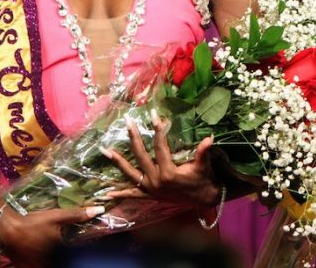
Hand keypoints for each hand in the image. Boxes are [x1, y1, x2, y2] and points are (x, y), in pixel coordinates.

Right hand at [0, 204, 103, 266]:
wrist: (7, 229)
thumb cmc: (33, 223)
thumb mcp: (57, 216)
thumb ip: (77, 215)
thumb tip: (99, 210)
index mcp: (59, 251)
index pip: (74, 258)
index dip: (80, 256)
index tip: (82, 254)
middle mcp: (48, 262)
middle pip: (62, 263)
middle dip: (67, 259)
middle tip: (70, 254)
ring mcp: (36, 266)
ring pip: (50, 265)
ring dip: (56, 261)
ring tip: (59, 254)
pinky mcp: (26, 267)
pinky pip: (38, 267)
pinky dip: (42, 263)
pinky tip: (44, 257)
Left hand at [102, 110, 220, 208]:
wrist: (203, 199)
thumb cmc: (203, 179)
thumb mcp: (204, 166)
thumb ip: (204, 152)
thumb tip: (210, 138)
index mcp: (168, 172)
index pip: (160, 146)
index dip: (157, 129)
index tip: (154, 115)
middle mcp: (155, 181)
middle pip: (141, 156)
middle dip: (133, 138)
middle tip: (128, 123)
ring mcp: (150, 190)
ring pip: (130, 174)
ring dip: (117, 162)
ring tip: (105, 150)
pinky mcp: (149, 196)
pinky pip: (132, 195)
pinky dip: (119, 195)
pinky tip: (106, 194)